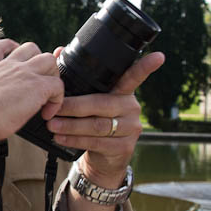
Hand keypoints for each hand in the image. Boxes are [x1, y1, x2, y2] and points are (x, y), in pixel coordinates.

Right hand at [0, 39, 63, 160]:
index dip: (11, 47)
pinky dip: (57, 99)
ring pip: (49, 59)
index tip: (15, 52)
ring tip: (47, 93)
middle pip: (30, 48)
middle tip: (37, 81)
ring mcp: (23, 73)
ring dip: (51, 74)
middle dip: (37, 62)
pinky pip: (57, 85)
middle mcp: (6, 66)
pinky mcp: (37, 86)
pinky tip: (47, 113)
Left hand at [46, 52, 164, 188]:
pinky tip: (60, 138)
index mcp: (123, 92)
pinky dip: (75, 140)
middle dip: (75, 106)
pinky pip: (97, 142)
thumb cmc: (93, 122)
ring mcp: (130, 128)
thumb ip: (75, 79)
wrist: (103, 160)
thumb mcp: (88, 102)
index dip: (145, 67)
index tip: (159, 57)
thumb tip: (58, 50)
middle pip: (102, 104)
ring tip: (52, 125)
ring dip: (71, 125)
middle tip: (54, 107)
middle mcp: (131, 108)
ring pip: (98, 125)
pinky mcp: (124, 147)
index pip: (134, 77)